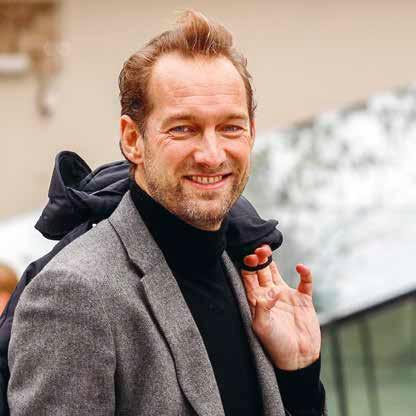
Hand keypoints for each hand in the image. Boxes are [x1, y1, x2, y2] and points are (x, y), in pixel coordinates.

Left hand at [241, 245, 320, 370]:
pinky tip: (301, 268)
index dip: (247, 265)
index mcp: (257, 300)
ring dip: (271, 260)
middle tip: (259, 248)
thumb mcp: (263, 327)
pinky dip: (305, 274)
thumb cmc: (275, 345)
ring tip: (268, 248)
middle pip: (261, 270)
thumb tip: (269, 291)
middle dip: (258, 258)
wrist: (298, 359)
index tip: (249, 256)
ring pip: (276, 271)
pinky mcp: (303, 299)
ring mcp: (286, 295)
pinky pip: (305, 283)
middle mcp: (269, 294)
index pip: (248, 277)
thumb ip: (262, 308)